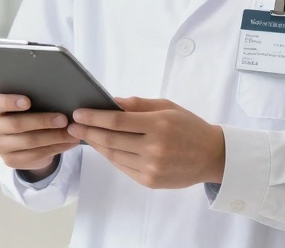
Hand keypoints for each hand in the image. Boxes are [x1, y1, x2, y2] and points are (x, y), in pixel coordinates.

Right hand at [0, 92, 81, 175]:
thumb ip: (32, 97)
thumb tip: (57, 96)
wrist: (17, 135)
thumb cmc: (22, 110)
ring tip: (71, 132)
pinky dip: (55, 148)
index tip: (28, 101)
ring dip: (53, 137)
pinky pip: (35, 155)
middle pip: (16, 124)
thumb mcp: (22, 101)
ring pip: (28, 142)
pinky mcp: (10, 160)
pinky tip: (67, 142)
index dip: (10, 101)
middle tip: (63, 119)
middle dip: (42, 121)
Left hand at [68, 97, 224, 188]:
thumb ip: (138, 105)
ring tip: (83, 134)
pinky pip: (122, 166)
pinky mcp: (150, 181)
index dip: (94, 116)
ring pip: (113, 155)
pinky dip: (109, 156)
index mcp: (158, 125)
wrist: (213, 156)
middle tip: (72, 125)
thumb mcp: (166, 107)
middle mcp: (154, 148)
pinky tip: (101, 146)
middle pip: (110, 139)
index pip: (117, 121)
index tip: (78, 112)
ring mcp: (151, 167)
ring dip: (95, 144)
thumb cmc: (188, 127)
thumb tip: (110, 102)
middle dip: (87, 131)